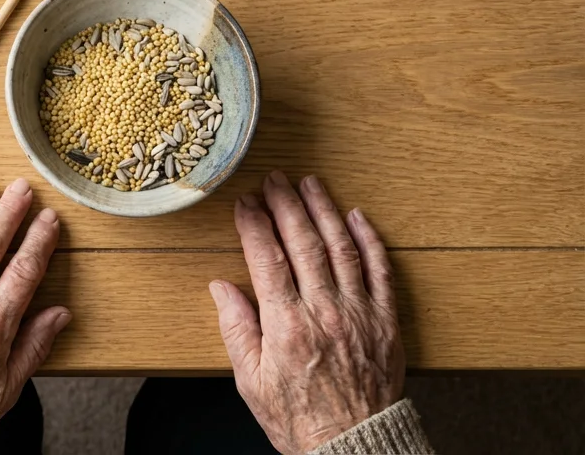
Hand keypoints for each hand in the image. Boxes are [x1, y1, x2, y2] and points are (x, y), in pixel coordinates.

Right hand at [209, 171, 404, 454]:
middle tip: (275, 179)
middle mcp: (324, 312)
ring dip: (325, 211)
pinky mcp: (385, 321)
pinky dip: (370, 240)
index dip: (254, 225)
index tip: (245, 203)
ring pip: (342, 248)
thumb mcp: (251, 381)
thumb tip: (222, 287)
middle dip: (287, 205)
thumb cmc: (297, 418)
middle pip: (304, 244)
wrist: (352, 446)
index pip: (267, 259)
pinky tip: (358, 217)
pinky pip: (381, 271)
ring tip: (311, 184)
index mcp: (286, 325)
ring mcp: (359, 313)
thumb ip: (236, 329)